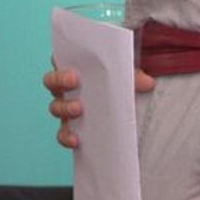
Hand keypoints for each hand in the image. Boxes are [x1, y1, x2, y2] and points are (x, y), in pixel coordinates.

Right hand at [44, 64, 158, 148]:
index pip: (59, 60)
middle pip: (52, 82)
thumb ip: (135, 76)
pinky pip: (63, 133)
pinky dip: (66, 137)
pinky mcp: (72, 128)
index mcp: (75, 67)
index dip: (61, 63)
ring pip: (55, 107)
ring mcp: (67, 107)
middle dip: (60, 82)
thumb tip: (148, 83)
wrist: (124, 103)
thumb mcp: (127, 74)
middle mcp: (66, 87)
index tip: (75, 71)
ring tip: (79, 109)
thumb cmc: (119, 82)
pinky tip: (76, 140)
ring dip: (64, 108)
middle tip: (75, 82)